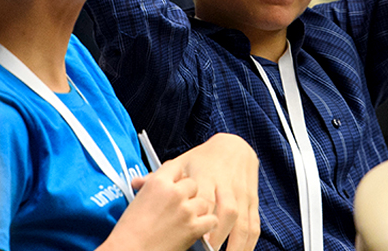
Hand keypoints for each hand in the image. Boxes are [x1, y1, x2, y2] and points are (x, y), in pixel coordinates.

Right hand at [107, 160, 217, 250]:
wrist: (130, 250)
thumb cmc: (129, 231)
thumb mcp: (138, 200)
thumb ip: (150, 187)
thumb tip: (153, 182)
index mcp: (158, 182)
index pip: (176, 167)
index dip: (177, 176)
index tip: (177, 182)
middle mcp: (174, 193)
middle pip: (192, 184)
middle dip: (188, 194)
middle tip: (181, 204)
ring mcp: (186, 210)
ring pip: (204, 201)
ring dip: (198, 210)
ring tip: (188, 218)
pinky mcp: (194, 228)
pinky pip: (211, 220)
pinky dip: (207, 225)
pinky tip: (199, 227)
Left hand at [167, 134, 259, 250]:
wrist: (234, 147)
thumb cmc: (202, 159)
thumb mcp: (182, 162)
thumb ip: (160, 176)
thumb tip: (134, 184)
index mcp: (206, 174)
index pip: (206, 196)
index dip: (203, 216)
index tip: (197, 235)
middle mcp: (226, 184)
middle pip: (228, 211)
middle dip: (220, 234)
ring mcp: (241, 194)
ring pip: (243, 221)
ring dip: (236, 244)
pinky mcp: (252, 202)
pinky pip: (253, 225)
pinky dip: (249, 243)